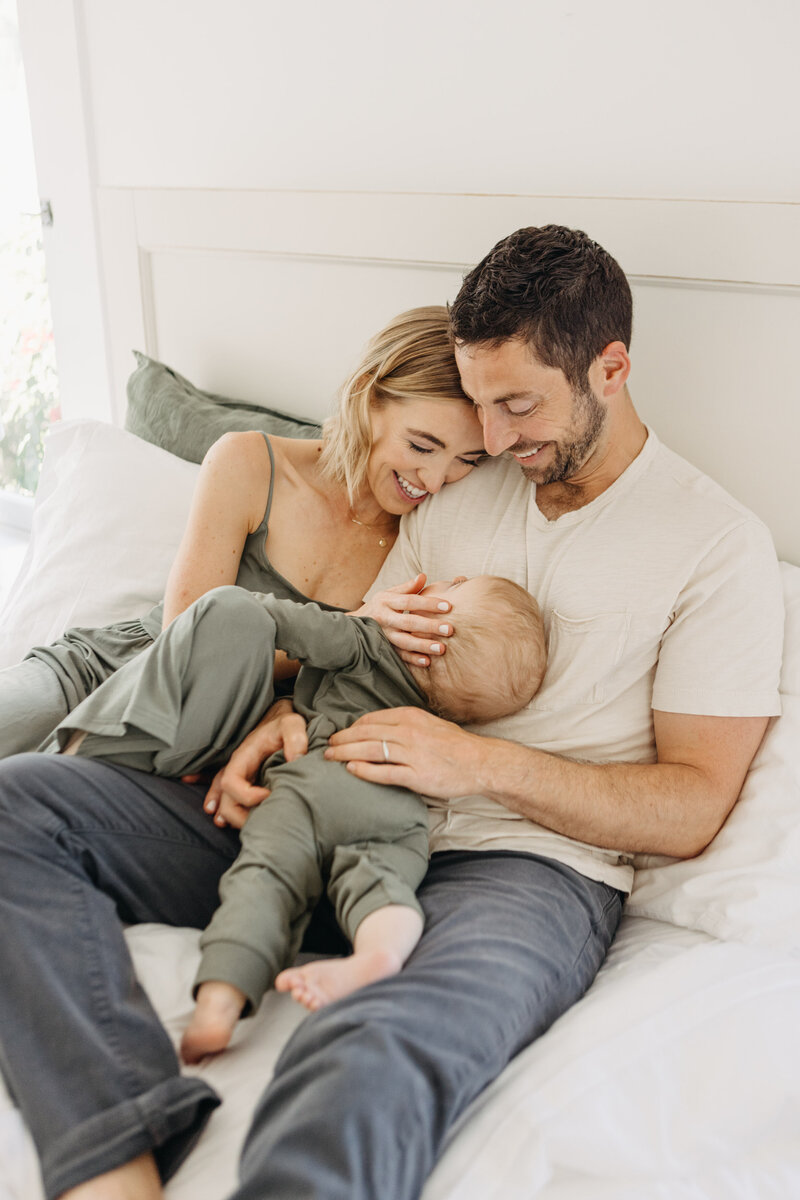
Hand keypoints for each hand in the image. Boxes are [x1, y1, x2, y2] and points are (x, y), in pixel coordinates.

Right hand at [200, 699, 308, 828]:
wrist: (279, 718)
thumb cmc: (284, 723)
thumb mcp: (291, 724)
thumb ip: (295, 738)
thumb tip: (295, 760)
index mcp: (243, 756)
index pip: (231, 781)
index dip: (245, 795)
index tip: (267, 797)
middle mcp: (237, 768)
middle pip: (226, 797)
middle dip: (236, 815)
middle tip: (259, 825)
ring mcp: (239, 774)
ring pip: (224, 799)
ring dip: (227, 814)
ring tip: (229, 826)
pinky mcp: (246, 779)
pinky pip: (227, 794)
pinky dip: (220, 805)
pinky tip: (218, 818)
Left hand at [324, 706, 482, 799]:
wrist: (481, 762)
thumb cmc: (454, 744)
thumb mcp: (428, 724)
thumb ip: (405, 724)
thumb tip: (379, 729)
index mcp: (410, 717)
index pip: (371, 719)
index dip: (351, 727)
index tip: (341, 734)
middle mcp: (409, 732)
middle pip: (365, 733)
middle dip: (342, 740)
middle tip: (327, 746)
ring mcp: (412, 754)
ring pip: (369, 751)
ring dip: (345, 753)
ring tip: (331, 757)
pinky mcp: (416, 776)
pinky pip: (384, 772)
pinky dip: (364, 771)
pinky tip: (351, 770)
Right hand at [352, 574, 453, 666]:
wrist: (354, 624)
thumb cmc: (379, 606)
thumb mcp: (388, 594)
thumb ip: (407, 587)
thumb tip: (423, 576)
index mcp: (386, 601)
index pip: (410, 601)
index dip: (428, 604)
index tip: (448, 606)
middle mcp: (384, 618)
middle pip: (409, 622)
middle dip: (430, 626)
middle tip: (449, 629)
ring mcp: (384, 635)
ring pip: (404, 641)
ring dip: (423, 645)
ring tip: (441, 649)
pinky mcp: (384, 648)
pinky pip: (399, 655)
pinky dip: (412, 659)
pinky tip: (427, 661)